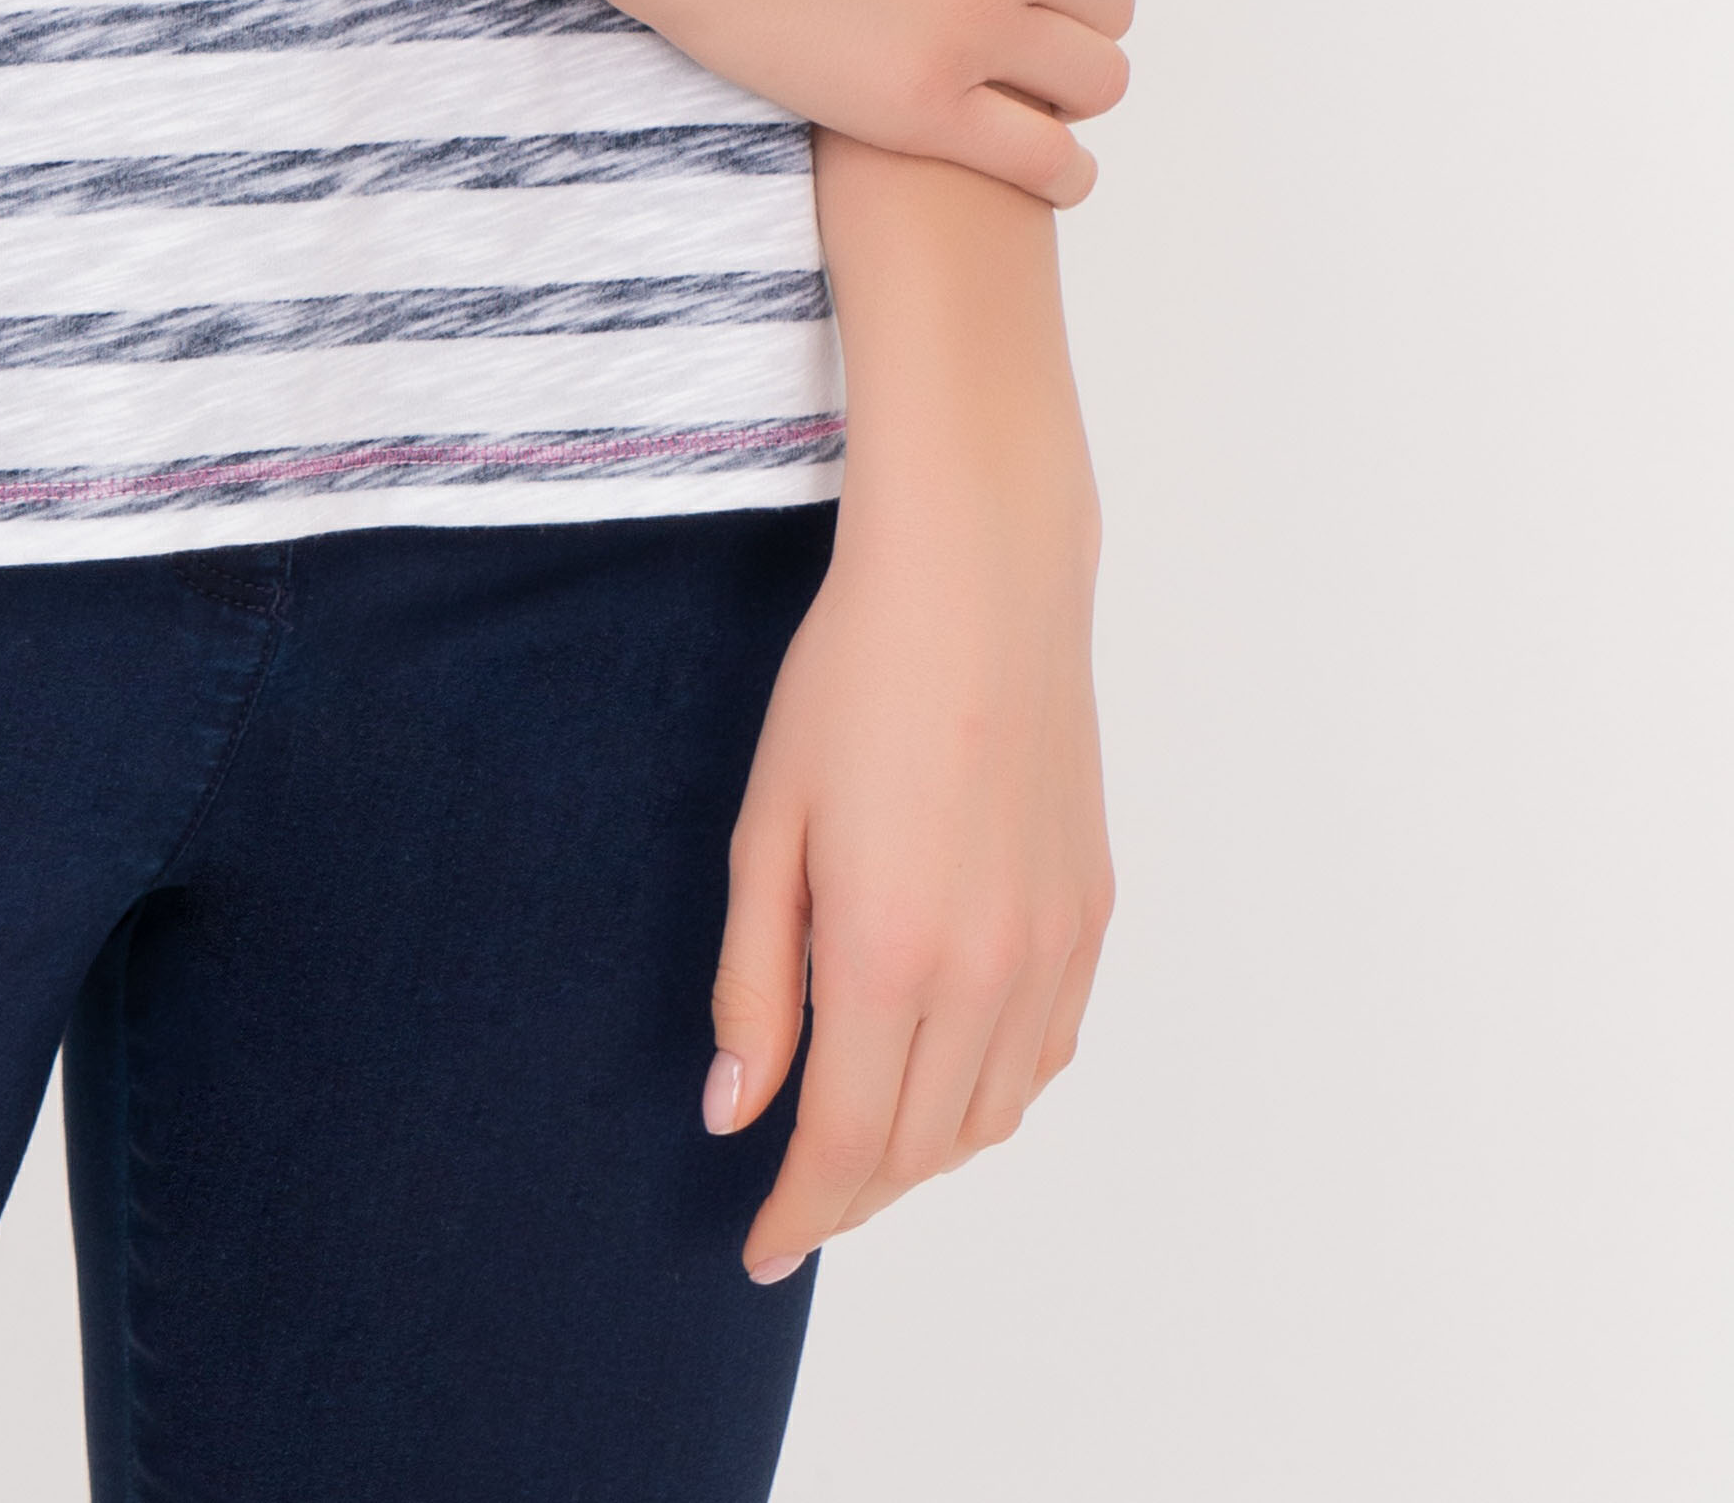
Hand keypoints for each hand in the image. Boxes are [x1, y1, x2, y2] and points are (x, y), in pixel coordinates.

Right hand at [592, 0, 1142, 197]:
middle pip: (1108, 3)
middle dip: (1068, 10)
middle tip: (1005, 15)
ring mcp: (972, 26)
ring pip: (1094, 79)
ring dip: (1067, 83)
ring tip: (1018, 80)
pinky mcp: (921, 105)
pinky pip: (1047, 160)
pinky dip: (1064, 169)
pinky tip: (1048, 161)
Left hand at [705, 433, 1113, 1278]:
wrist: (978, 581)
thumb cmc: (849, 682)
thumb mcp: (766, 826)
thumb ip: (753, 980)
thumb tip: (738, 1111)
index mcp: (891, 952)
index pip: (847, 1143)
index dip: (800, 1211)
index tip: (759, 1250)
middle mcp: (987, 970)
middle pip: (920, 1147)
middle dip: (852, 1192)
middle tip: (795, 1201)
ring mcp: (1052, 947)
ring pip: (991, 1115)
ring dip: (923, 1153)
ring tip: (859, 1146)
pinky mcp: (1092, 916)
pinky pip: (1045, 1054)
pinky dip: (991, 1094)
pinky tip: (944, 1074)